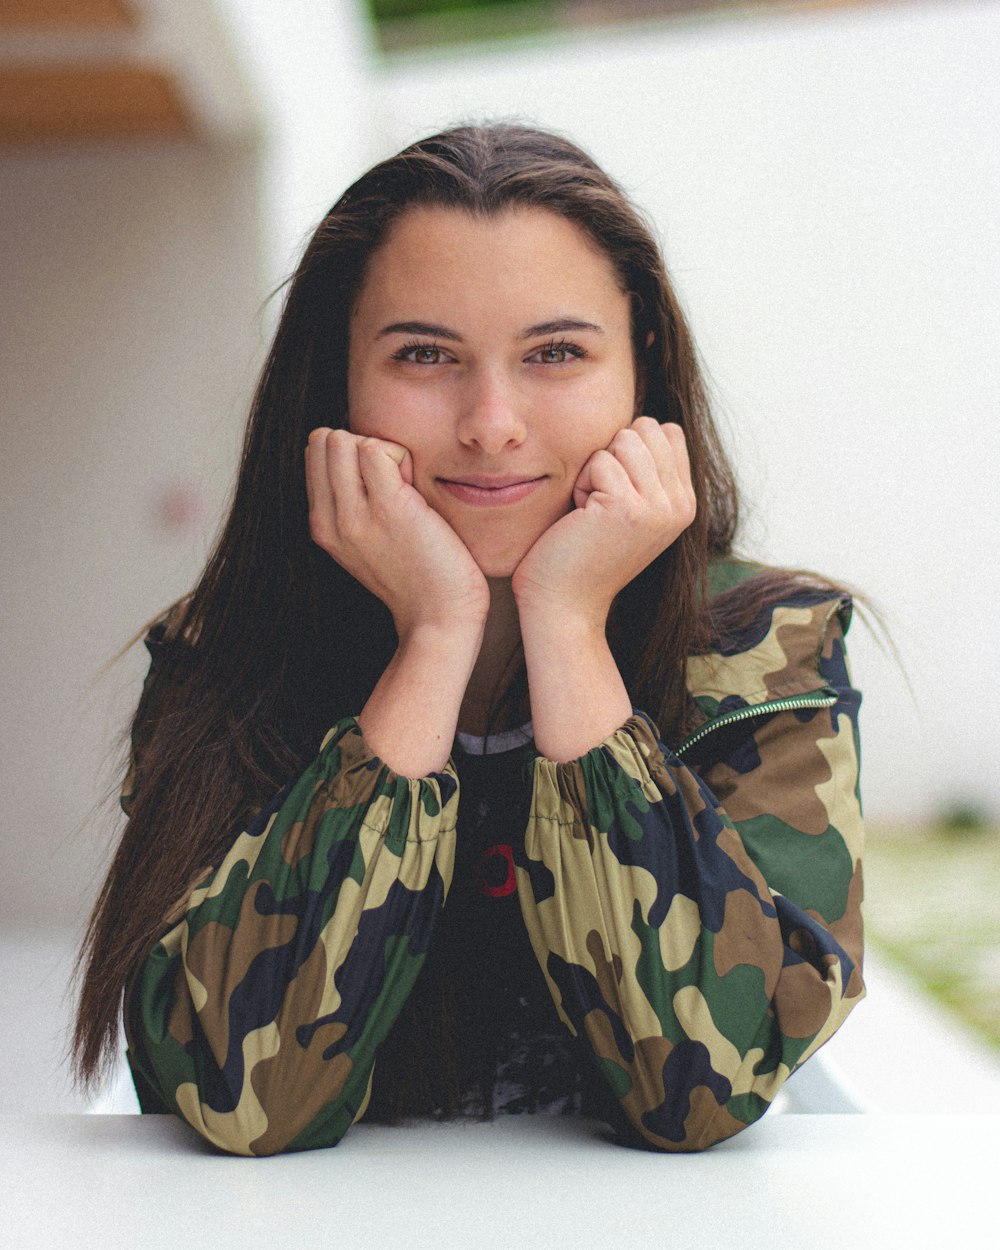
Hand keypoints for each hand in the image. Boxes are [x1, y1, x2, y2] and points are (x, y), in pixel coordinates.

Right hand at [305, 428, 489, 637]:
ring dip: (383, 452)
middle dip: (363, 448)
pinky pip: (377, 448)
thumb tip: (363, 454)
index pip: (316, 454)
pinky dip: (403, 457)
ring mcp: (354, 515)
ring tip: (407, 489)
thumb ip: (355, 505)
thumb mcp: (370, 544)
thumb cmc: (420, 578)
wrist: (439, 619)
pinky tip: (419, 492)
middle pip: (324, 441)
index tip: (381, 486)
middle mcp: (330, 520)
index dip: (352, 456)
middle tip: (396, 483)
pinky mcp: (387, 508)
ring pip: (344, 440)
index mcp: (323, 526)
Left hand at [511, 418, 695, 625]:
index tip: (614, 495)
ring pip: (624, 439)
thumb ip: (645, 469)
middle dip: (611, 456)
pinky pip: (600, 460)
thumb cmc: (581, 551)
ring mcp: (660, 508)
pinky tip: (582, 519)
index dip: (627, 450)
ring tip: (592, 511)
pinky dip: (581, 485)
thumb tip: (643, 421)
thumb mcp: (627, 506)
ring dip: (596, 470)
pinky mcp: (630, 509)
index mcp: (685, 502)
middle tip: (599, 504)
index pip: (666, 431)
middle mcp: (681, 505)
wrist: (564, 604)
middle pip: (645, 428)